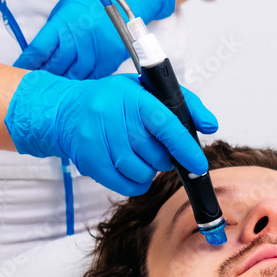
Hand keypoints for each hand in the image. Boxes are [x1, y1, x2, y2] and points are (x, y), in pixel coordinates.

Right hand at [5, 72, 217, 195]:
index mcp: (131, 96)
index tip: (198, 164)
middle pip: (154, 154)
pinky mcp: (89, 161)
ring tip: (139, 156)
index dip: (184, 148)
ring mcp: (98, 140)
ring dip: (148, 171)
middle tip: (155, 149)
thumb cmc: (111, 101)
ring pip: (141, 172)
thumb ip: (184, 104)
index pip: (165, 124)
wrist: (65, 111)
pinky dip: (136, 183)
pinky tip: (131, 169)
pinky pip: (125, 185)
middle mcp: (111, 116)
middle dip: (164, 158)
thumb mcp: (146, 91)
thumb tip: (210, 126)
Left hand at [13, 0, 174, 79]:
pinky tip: (72, 89)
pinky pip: (89, 80)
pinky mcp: (107, 63)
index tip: (16, 72)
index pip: (38, 50)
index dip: (25, 64)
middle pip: (53, 68)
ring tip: (50, 93)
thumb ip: (51, 33)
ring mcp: (94, 54)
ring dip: (59, 86)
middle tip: (31, 87)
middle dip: (41, 78)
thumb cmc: (90, 3)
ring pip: (71, 78)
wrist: (124, 1)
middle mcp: (78, 40)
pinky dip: (79, 86)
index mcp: (63, 24)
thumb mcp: (63, 10)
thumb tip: (37, 54)